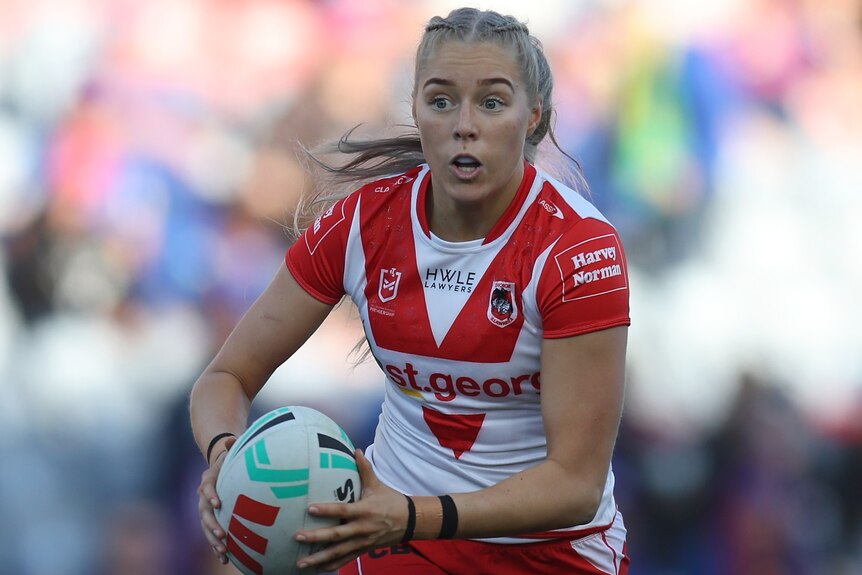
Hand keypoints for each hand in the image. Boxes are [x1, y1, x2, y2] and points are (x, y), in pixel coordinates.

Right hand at [196, 436, 235, 564]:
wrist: (219, 463)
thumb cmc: (229, 455)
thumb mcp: (230, 448)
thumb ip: (231, 445)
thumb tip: (232, 439)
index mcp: (208, 478)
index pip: (206, 487)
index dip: (210, 495)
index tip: (217, 503)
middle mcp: (203, 495)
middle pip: (203, 512)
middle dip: (212, 525)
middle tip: (222, 535)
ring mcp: (206, 508)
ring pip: (206, 526)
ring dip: (213, 540)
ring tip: (223, 552)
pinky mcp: (211, 518)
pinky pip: (211, 533)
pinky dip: (216, 546)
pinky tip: (226, 559)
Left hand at [294, 449, 408, 572]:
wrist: (409, 521)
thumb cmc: (390, 501)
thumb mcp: (377, 485)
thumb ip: (364, 469)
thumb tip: (354, 450)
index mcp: (364, 510)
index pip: (342, 511)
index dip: (327, 510)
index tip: (310, 508)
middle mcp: (362, 528)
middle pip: (336, 535)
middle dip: (316, 537)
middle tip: (297, 537)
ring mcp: (362, 542)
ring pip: (338, 552)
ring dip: (319, 559)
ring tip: (301, 563)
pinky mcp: (363, 550)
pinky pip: (346, 560)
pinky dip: (332, 566)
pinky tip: (317, 570)